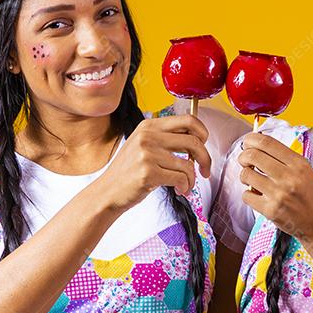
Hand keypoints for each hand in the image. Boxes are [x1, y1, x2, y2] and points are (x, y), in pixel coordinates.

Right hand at [95, 114, 212, 210]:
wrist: (107, 191)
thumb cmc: (129, 171)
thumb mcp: (143, 145)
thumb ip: (165, 138)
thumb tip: (197, 139)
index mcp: (149, 126)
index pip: (188, 120)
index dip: (203, 133)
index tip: (204, 146)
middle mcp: (148, 136)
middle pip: (194, 141)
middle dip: (205, 159)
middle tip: (205, 170)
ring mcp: (147, 154)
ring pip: (188, 165)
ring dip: (192, 179)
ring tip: (185, 185)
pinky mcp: (148, 173)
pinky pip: (180, 178)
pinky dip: (185, 187)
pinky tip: (180, 190)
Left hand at [237, 132, 312, 238]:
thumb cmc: (310, 195)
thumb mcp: (304, 170)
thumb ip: (284, 158)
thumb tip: (257, 145)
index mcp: (298, 164)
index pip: (267, 143)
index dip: (251, 140)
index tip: (247, 143)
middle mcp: (288, 177)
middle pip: (252, 156)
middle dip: (243, 156)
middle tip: (244, 161)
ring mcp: (279, 194)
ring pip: (246, 175)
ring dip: (245, 176)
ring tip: (252, 180)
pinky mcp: (270, 210)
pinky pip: (246, 195)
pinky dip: (248, 194)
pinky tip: (257, 195)